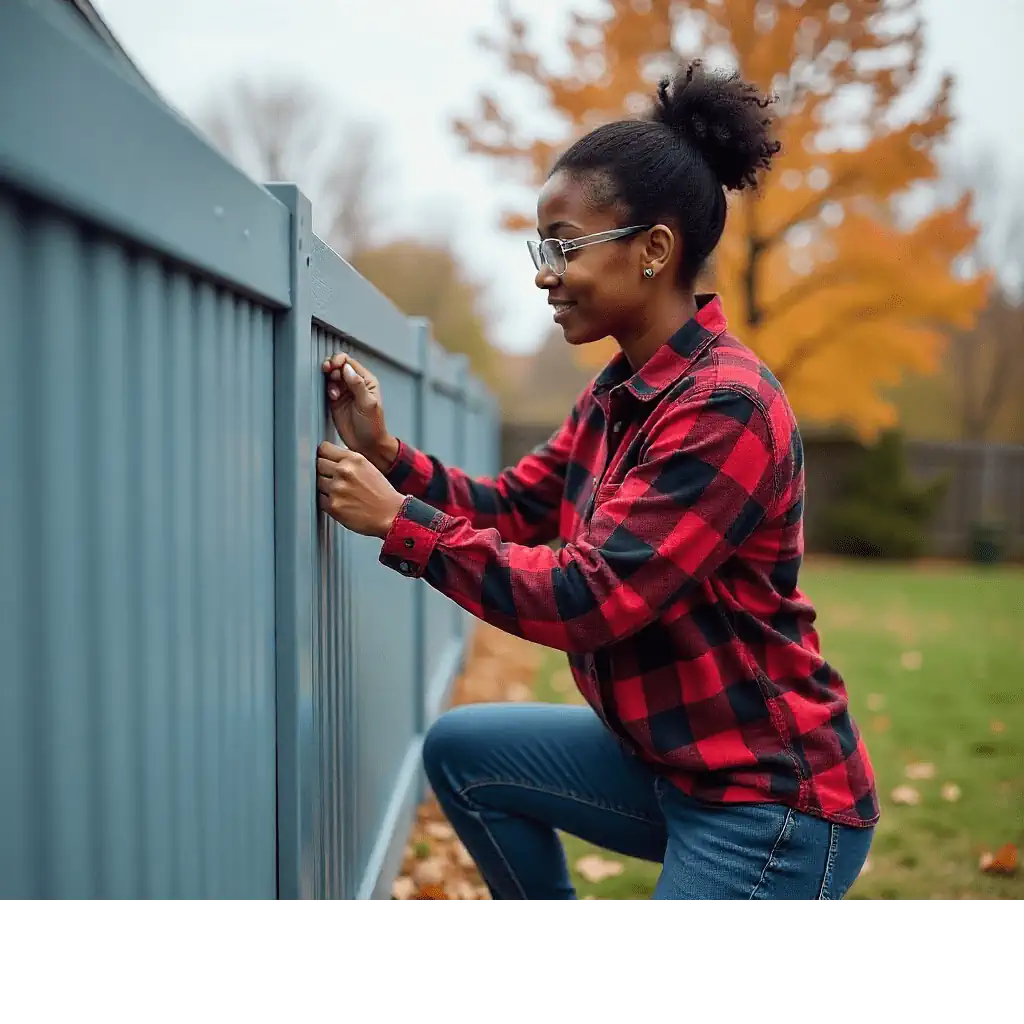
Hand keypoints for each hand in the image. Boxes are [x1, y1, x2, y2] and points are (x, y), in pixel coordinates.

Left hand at [316, 441, 405, 537]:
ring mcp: (336, 489)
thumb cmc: (381, 494)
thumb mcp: (368, 467)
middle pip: (318, 464)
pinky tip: (341, 503)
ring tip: (340, 493)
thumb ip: (348, 461)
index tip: (325, 460)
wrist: (391, 515)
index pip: (324, 449)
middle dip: (324, 471)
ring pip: (317, 482)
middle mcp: (344, 471)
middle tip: (334, 479)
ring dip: (325, 487)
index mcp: (353, 459)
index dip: (324, 455)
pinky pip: (319, 499)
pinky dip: (327, 502)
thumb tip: (329, 459)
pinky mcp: (333, 506)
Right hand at [322, 352, 397, 471]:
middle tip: (329, 373)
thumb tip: (347, 369)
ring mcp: (344, 392)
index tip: (333, 366)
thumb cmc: (373, 426)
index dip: (339, 361)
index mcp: (366, 381)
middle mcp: (354, 384)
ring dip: (328, 379)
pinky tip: (332, 396)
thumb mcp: (368, 404)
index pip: (349, 362)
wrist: (367, 444)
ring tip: (334, 391)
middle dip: (331, 367)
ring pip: (331, 376)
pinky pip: (327, 388)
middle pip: (338, 366)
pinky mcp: (335, 401)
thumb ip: (357, 385)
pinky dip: (326, 389)